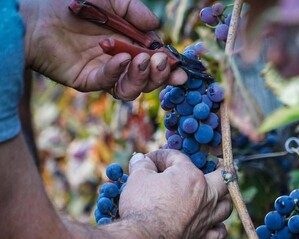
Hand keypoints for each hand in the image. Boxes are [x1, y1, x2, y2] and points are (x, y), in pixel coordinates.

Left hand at [20, 0, 186, 99]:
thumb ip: (134, 11)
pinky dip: (118, 72)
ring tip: (144, 61)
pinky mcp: (87, 80)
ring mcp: (104, 73)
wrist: (35, 14)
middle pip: (147, 79)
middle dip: (159, 74)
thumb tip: (156, 29)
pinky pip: (108, 82)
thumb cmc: (71, 3)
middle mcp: (119, 62)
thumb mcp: (111, 0)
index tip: (181, 68)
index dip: (169, 67)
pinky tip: (122, 59)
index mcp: (129, 45)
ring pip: (131, 88)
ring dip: (142, 77)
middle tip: (162, 62)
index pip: (154, 62)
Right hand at [119, 151, 232, 238]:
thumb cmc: (143, 206)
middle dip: (217, 170)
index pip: (179, 158)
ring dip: (222, 200)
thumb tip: (140, 159)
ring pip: (226, 206)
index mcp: (191, 176)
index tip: (150, 161)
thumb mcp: (138, 178)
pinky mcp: (202, 238)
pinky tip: (213, 227)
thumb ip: (142, 166)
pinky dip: (218, 230)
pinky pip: (219, 234)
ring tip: (215, 197)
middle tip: (212, 166)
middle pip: (222, 178)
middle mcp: (205, 196)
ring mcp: (207, 218)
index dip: (162, 156)